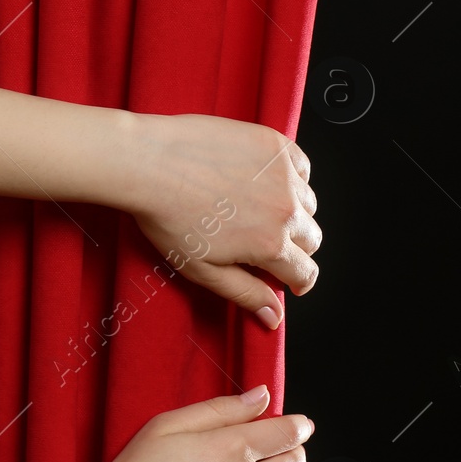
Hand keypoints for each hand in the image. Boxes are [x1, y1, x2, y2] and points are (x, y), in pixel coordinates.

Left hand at [126, 112, 320, 327]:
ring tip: (256, 207)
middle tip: (263, 241)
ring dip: (293, 211)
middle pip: (312, 238)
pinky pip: (302, 167)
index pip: (306, 272)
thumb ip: (246, 293)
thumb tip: (274, 316)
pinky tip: (263, 180)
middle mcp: (286, 209)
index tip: (290, 279)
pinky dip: (291, 177)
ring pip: (308, 203)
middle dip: (293, 246)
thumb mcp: (204, 269)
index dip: (298, 281)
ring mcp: (283, 174)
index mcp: (270, 244)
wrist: (149, 162)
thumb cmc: (167, 214)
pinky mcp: (275, 145)